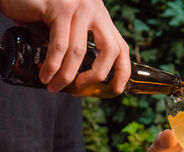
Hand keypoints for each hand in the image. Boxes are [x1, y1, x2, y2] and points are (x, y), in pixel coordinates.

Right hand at [0, 0, 129, 92]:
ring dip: (67, 75)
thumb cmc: (38, 7)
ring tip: (54, 87)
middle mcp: (94, 10)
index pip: (121, 47)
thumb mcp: (66, 24)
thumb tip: (77, 76)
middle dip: (96, 75)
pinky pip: (59, 46)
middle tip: (81, 87)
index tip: (117, 89)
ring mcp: (78, 7)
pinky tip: (46, 75)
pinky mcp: (59, 8)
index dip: (122, 71)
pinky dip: (53, 65)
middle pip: (110, 50)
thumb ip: (76, 41)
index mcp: (100, 16)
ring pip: (79, 51)